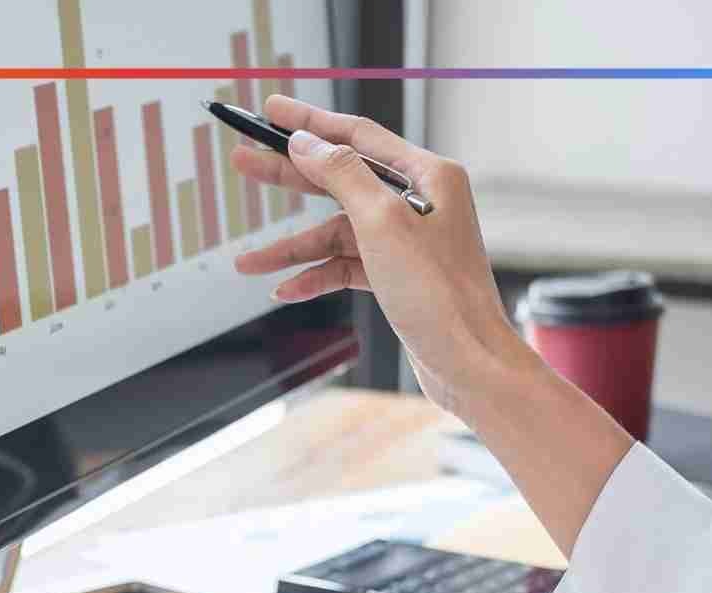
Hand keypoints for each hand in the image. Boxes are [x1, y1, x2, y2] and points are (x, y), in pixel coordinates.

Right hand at [231, 96, 538, 420]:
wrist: (467, 363)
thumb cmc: (439, 294)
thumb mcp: (382, 223)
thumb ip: (341, 175)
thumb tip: (306, 143)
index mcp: (427, 176)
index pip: (358, 135)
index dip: (310, 122)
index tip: (270, 111)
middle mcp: (419, 202)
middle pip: (340, 178)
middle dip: (289, 177)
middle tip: (243, 162)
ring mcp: (407, 241)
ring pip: (336, 232)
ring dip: (291, 248)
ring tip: (246, 262)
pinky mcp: (398, 276)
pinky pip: (346, 265)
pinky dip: (316, 275)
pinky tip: (285, 288)